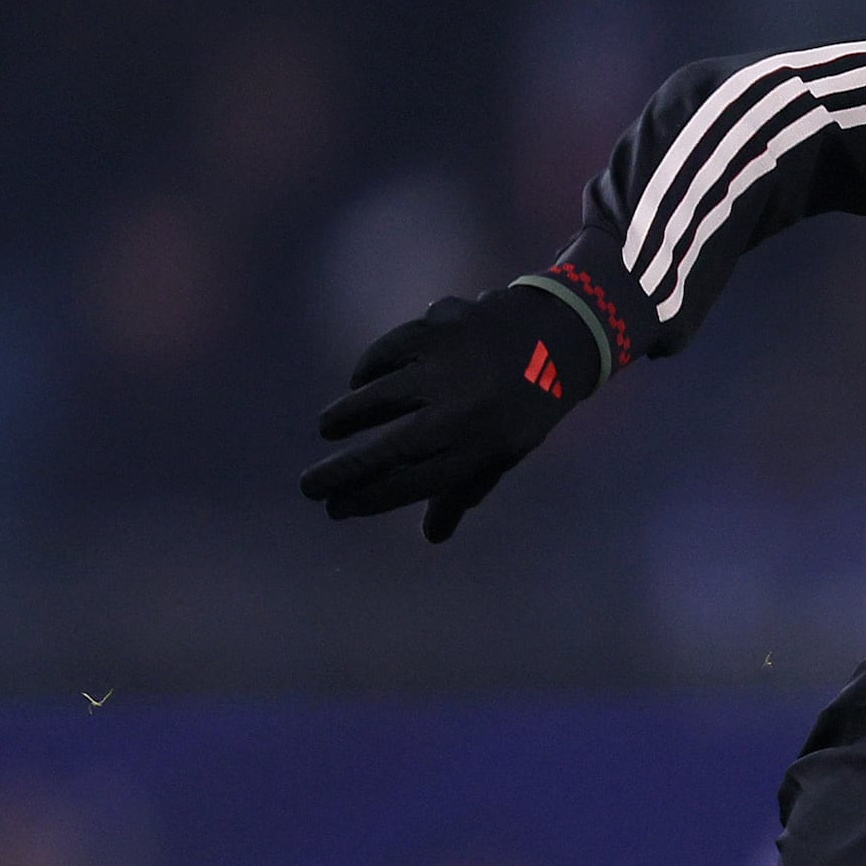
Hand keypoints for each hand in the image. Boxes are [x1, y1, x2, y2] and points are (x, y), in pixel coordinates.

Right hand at [302, 281, 598, 541]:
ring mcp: (449, 367)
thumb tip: (431, 538)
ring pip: (379, 396)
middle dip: (342, 471)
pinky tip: (360, 382)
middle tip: (307, 487)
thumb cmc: (525, 406)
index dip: (371, 498)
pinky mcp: (438, 327)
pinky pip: (388, 351)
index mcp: (481, 447)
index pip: (414, 483)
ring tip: (327, 428)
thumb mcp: (504, 451)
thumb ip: (464, 490)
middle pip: (390, 449)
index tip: (336, 508)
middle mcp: (463, 411)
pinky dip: (368, 368)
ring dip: (346, 415)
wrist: (558, 337)